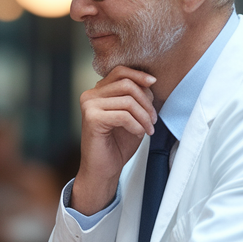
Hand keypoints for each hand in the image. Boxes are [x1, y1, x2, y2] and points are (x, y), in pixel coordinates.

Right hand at [72, 66, 156, 213]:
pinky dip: (136, 125)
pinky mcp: (92, 119)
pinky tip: (138, 134)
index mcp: (97, 92)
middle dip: (146, 102)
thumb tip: (149, 83)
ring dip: (144, 116)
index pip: (120, 71)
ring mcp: (89, 106)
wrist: (104, 169)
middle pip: (127, 84)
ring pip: (128, 100)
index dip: (139, 75)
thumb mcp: (131, 115)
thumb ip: (136, 97)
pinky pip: (124, 115)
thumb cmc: (117, 144)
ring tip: (148, 129)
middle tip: (154, 120)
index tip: (153, 83)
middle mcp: (89, 95)